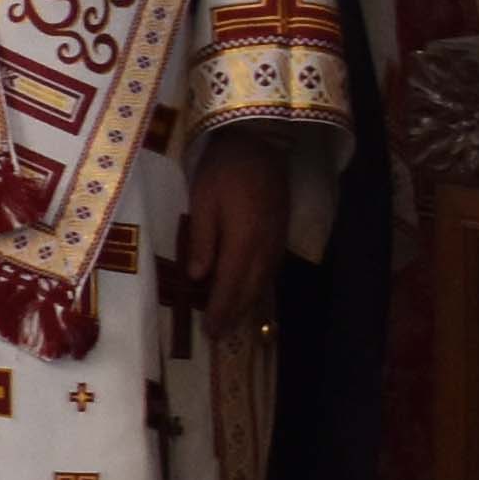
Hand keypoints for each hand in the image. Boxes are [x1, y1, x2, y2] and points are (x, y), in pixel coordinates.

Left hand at [182, 134, 290, 333]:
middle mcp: (265, 248)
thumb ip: (202, 240)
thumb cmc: (224, 170)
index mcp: (243, 241)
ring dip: (247, 304)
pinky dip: (258, 287)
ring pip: (263, 283)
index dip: (220, 311)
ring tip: (232, 320)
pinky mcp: (281, 234)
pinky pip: (270, 270)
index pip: (230, 286)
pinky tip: (249, 291)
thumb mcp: (203, 201)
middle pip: (250, 290)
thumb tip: (197, 278)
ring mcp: (277, 242)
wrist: (261, 145)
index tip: (210, 332)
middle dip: (234, 314)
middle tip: (219, 334)